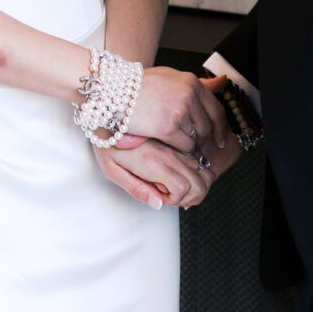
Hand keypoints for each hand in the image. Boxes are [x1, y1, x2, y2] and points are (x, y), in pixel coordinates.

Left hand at [96, 138, 210, 210]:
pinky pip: (199, 155)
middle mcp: (170, 151)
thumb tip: (159, 204)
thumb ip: (137, 188)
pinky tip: (182, 169)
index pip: (183, 188)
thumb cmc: (106, 142)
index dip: (177, 200)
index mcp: (153, 162)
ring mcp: (177, 143)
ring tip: (179, 183)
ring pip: (206, 169)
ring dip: (198, 181)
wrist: (107, 107)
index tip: (163, 197)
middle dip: (193, 195)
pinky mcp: (179, 135)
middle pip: (202, 181)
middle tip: (174, 194)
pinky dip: (197, 168)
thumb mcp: (112, 170)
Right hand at [127, 67, 228, 156]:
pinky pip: (184, 145)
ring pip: (196, 138)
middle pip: (207, 127)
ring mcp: (179, 111)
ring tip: (177, 144)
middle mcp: (188, 95)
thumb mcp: (170, 76)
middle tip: (197, 147)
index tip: (220, 139)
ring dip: (190, 144)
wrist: (113, 91)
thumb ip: (196, 83)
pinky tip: (171, 145)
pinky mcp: (167, 127)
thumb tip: (223, 81)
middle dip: (203, 139)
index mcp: (191, 82)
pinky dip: (180, 149)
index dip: (220, 128)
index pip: (216, 109)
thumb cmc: (137, 85)